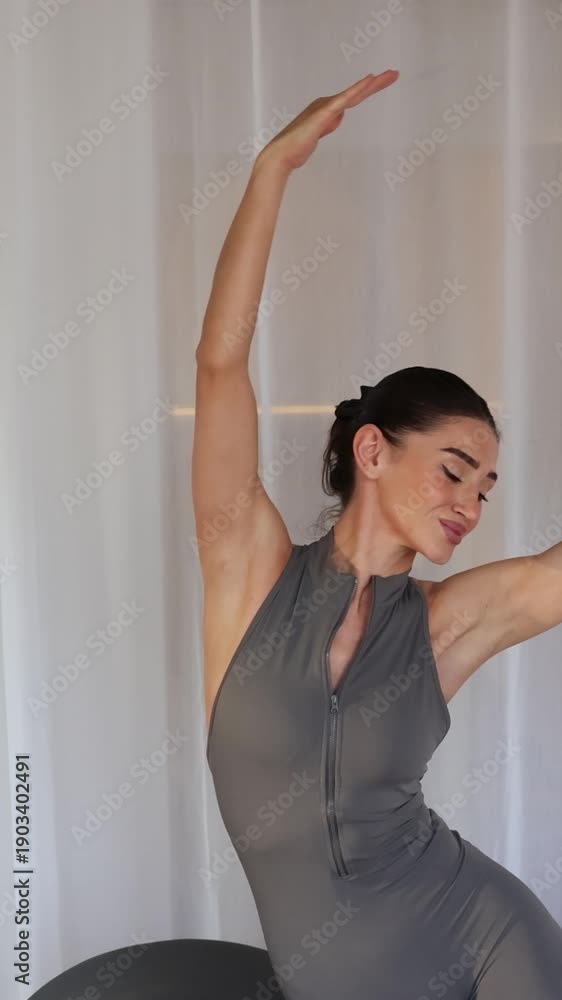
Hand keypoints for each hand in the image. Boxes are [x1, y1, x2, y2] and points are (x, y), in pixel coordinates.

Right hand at [257, 71, 398, 172]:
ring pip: (354, 93)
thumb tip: (340, 115)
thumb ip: (329, 123)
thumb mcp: (319, 133)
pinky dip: (357, 89)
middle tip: (395, 74)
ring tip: (390, 75)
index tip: (384, 82)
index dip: (369, 90)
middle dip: (377, 83)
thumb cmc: (297, 147)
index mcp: (326, 108)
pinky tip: (369, 80)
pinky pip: (345, 98)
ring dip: (373, 84)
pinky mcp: (324, 113)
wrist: (282, 155)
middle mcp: (327, 103)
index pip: (353, 98)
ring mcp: (325, 106)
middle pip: (357, 92)